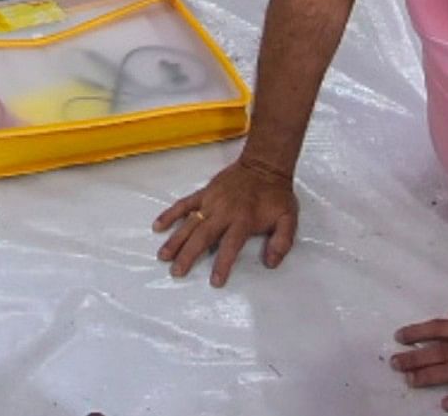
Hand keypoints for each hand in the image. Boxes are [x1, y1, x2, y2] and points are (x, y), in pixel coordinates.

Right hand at [153, 156, 297, 284]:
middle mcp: (223, 212)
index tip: (215, 282)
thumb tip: (271, 263)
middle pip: (202, 236)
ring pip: (189, 222)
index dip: (223, 264)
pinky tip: (158, 226)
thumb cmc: (276, 195)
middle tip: (177, 272)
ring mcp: (211, 202)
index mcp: (243, 220)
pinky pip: (184, 204)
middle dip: (188, 255)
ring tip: (163, 256)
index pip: (230, 246)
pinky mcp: (204, 193)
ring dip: (175, 239)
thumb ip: (282, 242)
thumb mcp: (288, 219)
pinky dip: (170, 214)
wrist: (264, 165)